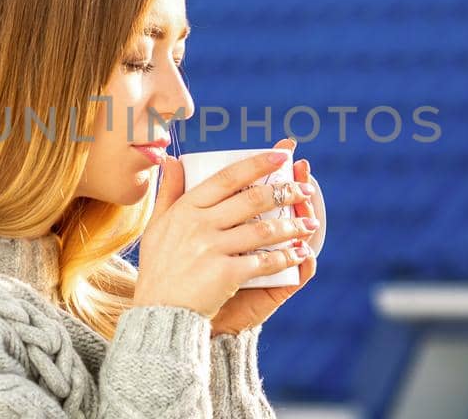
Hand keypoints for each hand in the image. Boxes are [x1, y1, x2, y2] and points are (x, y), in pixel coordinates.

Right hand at [132, 145, 318, 318]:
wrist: (159, 312)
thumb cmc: (159, 267)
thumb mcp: (157, 225)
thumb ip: (169, 191)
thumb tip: (172, 158)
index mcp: (186, 208)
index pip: (227, 177)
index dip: (257, 163)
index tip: (283, 154)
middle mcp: (200, 224)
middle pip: (252, 199)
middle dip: (286, 191)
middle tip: (306, 189)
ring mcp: (213, 248)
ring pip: (263, 229)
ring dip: (293, 225)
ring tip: (310, 223)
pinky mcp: (225, 273)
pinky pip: (264, 261)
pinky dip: (286, 257)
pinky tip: (300, 253)